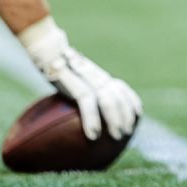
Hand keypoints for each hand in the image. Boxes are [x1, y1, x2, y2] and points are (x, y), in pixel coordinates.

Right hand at [21, 18, 142, 140]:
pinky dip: (92, 119)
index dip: (132, 100)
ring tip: (116, 136)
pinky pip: (87, 102)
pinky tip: (93, 134)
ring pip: (108, 99)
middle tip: (127, 133)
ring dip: (114, 119)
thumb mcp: (74, 79)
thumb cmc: (58, 68)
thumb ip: (82, 90)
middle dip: (126, 115)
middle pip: (119, 96)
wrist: (47, 50)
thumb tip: (83, 113)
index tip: (139, 115)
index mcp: (99, 76)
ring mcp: (87, 78)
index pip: (122, 88)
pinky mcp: (73, 81)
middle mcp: (97, 76)